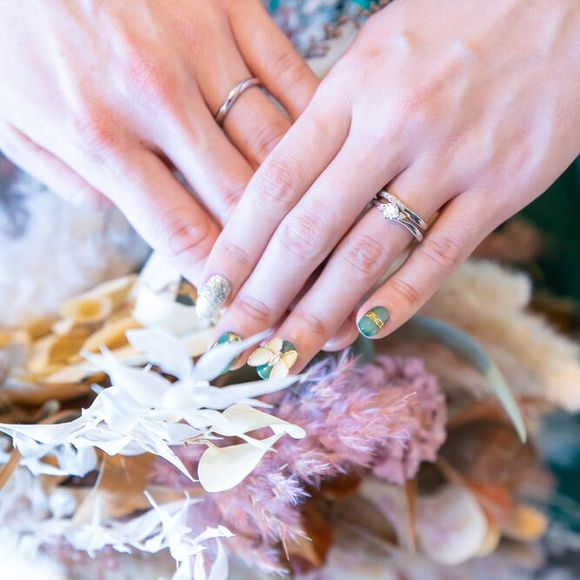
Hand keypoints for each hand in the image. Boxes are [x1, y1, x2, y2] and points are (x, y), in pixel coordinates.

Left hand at [0, 0, 316, 284]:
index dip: (217, 275)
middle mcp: (158, 99)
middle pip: (240, 197)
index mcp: (100, 135)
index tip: (238, 297)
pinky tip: (321, 152)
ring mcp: (201, 49)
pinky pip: (291, 76)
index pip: (181, 231)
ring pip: (275, 143)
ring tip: (311, 225)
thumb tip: (127, 210)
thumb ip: (72, 177)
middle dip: (270, 246)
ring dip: (299, 192)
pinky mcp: (231, 7)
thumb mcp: (13, 118)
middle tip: (289, 274)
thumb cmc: (14, 24)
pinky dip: (311, 121)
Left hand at [201, 0, 579, 376]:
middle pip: (311, 230)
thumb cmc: (457, 23)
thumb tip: (285, 193)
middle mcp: (393, 127)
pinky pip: (441, 255)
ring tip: (290, 351)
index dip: (237, 244)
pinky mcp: (500, 188)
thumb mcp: (377, 52)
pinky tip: (367, 328)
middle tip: (236, 336)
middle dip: (266, 294)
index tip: (213, 288)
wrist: (562, 2)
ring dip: (321, 313)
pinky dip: (402, 299)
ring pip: (369, 255)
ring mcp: (448, 161)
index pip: (275, 183)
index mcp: (352, 89)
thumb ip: (332, 119)